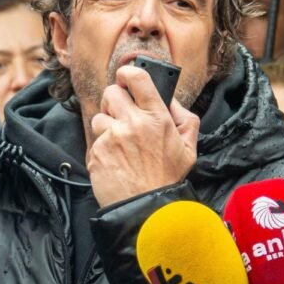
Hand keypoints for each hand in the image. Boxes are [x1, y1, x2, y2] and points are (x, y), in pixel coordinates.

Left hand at [87, 64, 196, 206]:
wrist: (147, 210)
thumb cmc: (167, 179)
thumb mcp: (189, 148)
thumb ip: (186, 120)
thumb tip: (172, 101)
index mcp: (156, 118)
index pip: (137, 78)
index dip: (128, 73)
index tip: (126, 77)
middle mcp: (132, 124)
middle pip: (111, 93)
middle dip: (114, 101)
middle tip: (121, 115)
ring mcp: (111, 138)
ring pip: (99, 118)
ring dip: (107, 128)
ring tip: (120, 145)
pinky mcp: (96, 153)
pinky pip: (94, 142)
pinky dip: (102, 151)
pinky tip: (115, 163)